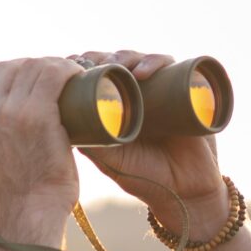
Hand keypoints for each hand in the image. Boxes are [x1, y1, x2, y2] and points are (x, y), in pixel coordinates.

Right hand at [0, 57, 81, 230]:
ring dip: (54, 65)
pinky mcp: (37, 115)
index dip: (5, 72)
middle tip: (54, 79)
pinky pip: (53, 75)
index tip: (25, 81)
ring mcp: (9, 112)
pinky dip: (67, 69)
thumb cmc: (18, 189)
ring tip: (69, 76)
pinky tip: (77, 73)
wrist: (31, 213)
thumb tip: (7, 116)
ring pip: (32, 67)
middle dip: (32, 66)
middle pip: (8, 67)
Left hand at [73, 51, 226, 229]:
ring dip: (128, 58)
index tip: (70, 64)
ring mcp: (163, 91)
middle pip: (120, 62)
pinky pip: (173, 67)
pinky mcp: (186, 91)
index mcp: (118, 106)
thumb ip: (90, 143)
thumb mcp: (110, 160)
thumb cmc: (144, 178)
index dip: (85, 64)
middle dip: (104, 58)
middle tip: (92, 63)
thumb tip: (64, 120)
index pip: (100, 74)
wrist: (184, 192)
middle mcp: (140, 94)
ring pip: (143, 60)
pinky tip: (143, 72)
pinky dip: (157, 62)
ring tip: (119, 67)